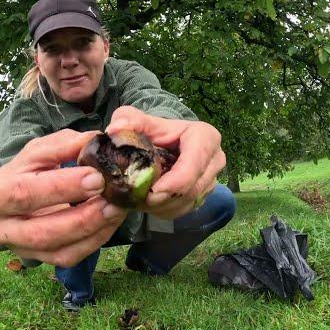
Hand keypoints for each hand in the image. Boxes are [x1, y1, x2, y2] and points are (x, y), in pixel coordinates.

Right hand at [0, 129, 127, 266]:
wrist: (7, 203)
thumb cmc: (24, 173)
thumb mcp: (36, 153)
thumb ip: (63, 145)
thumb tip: (95, 141)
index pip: (26, 193)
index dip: (63, 187)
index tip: (97, 177)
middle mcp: (2, 230)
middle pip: (42, 231)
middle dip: (82, 217)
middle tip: (112, 199)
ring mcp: (22, 249)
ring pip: (59, 250)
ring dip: (94, 230)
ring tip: (117, 209)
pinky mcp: (41, 259)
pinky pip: (71, 257)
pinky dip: (95, 240)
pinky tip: (111, 222)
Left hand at [106, 106, 225, 219]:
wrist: (160, 142)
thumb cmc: (152, 130)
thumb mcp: (138, 120)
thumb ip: (128, 120)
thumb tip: (115, 129)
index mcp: (206, 138)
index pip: (194, 166)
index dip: (174, 182)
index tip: (151, 190)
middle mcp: (215, 160)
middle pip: (192, 189)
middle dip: (164, 198)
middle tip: (139, 199)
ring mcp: (211, 180)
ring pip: (188, 202)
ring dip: (163, 206)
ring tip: (140, 200)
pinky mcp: (203, 195)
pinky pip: (185, 210)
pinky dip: (165, 210)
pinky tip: (149, 203)